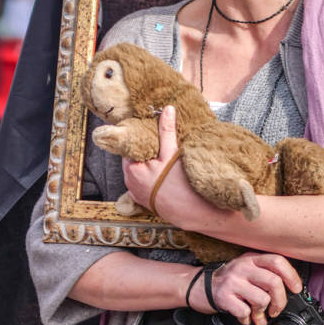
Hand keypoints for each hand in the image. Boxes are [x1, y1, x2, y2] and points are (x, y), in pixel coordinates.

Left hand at [120, 106, 202, 224]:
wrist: (194, 214)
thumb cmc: (182, 186)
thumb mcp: (173, 154)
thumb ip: (167, 131)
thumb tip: (167, 109)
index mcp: (132, 169)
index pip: (130, 146)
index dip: (140, 136)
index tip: (149, 129)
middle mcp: (129, 182)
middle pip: (134, 158)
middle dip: (145, 149)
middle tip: (159, 141)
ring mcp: (136, 193)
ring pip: (139, 170)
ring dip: (148, 162)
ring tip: (162, 155)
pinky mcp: (144, 201)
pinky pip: (143, 183)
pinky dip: (150, 175)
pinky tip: (162, 172)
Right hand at [187, 252, 301, 324]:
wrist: (197, 286)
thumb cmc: (228, 280)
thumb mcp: (246, 270)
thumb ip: (265, 274)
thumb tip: (289, 290)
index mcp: (251, 259)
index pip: (277, 261)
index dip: (291, 276)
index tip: (296, 289)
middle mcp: (242, 267)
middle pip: (274, 282)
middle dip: (280, 301)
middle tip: (276, 310)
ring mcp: (232, 281)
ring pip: (262, 299)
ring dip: (262, 312)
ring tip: (257, 314)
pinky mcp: (224, 296)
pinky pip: (245, 311)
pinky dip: (247, 319)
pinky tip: (243, 316)